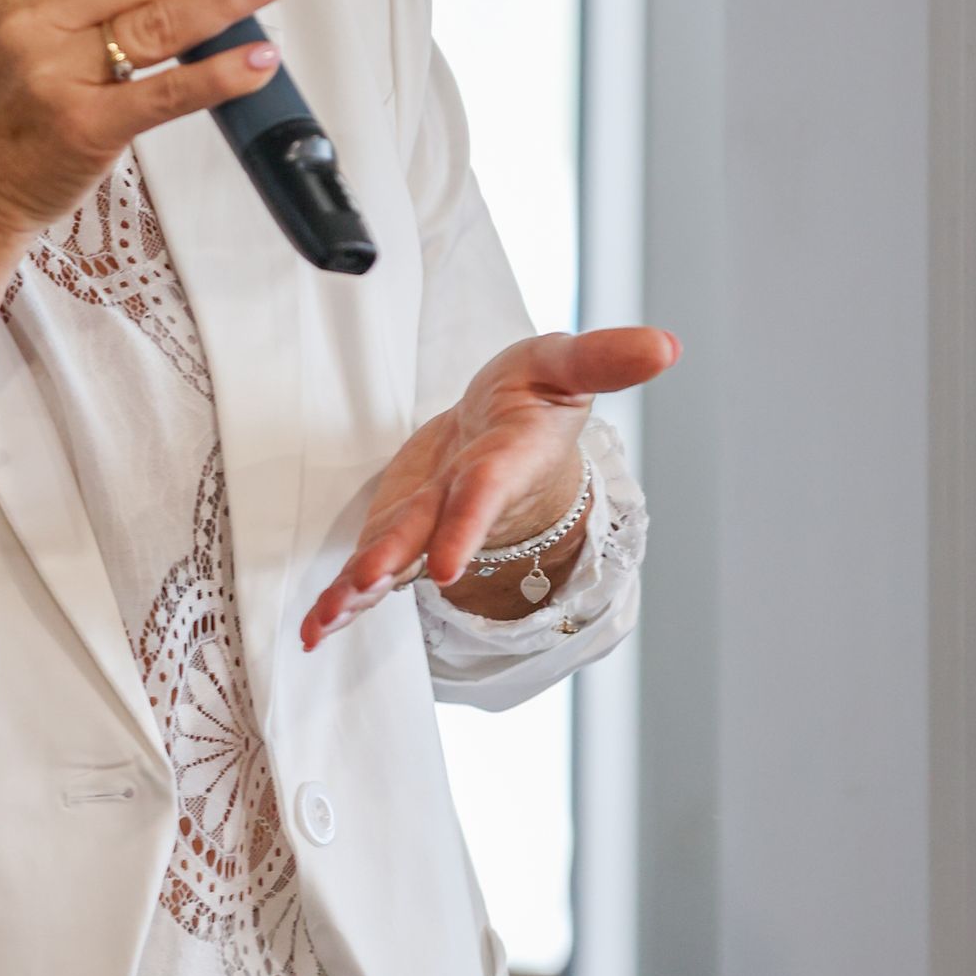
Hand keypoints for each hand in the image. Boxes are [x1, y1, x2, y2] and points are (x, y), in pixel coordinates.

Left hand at [297, 325, 679, 649]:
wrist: (510, 426)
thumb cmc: (537, 396)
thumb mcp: (567, 364)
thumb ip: (603, 358)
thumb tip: (663, 346)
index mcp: (506, 458)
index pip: (486, 491)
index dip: (467, 525)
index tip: (444, 564)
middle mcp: (465, 498)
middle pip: (428, 532)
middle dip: (395, 559)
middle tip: (362, 585)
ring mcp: (431, 518)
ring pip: (392, 558)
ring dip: (357, 590)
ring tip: (322, 621)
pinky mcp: (402, 524)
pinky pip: (370, 564)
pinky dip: (341, 598)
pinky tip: (313, 629)